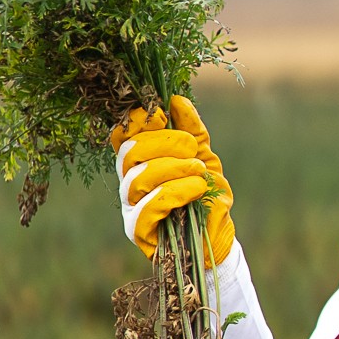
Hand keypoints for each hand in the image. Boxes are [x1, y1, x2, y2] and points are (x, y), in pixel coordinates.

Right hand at [111, 96, 234, 263]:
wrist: (218, 238)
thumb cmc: (206, 197)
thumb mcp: (203, 157)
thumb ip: (191, 130)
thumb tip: (176, 100)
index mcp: (139, 161)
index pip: (121, 134)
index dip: (136, 121)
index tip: (162, 116)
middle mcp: (128, 181)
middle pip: (129, 152)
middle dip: (165, 143)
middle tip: (193, 150)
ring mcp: (130, 207)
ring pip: (138, 178)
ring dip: (174, 169)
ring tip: (200, 173)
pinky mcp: (138, 230)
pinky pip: (148, 207)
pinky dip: (176, 192)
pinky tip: (197, 189)